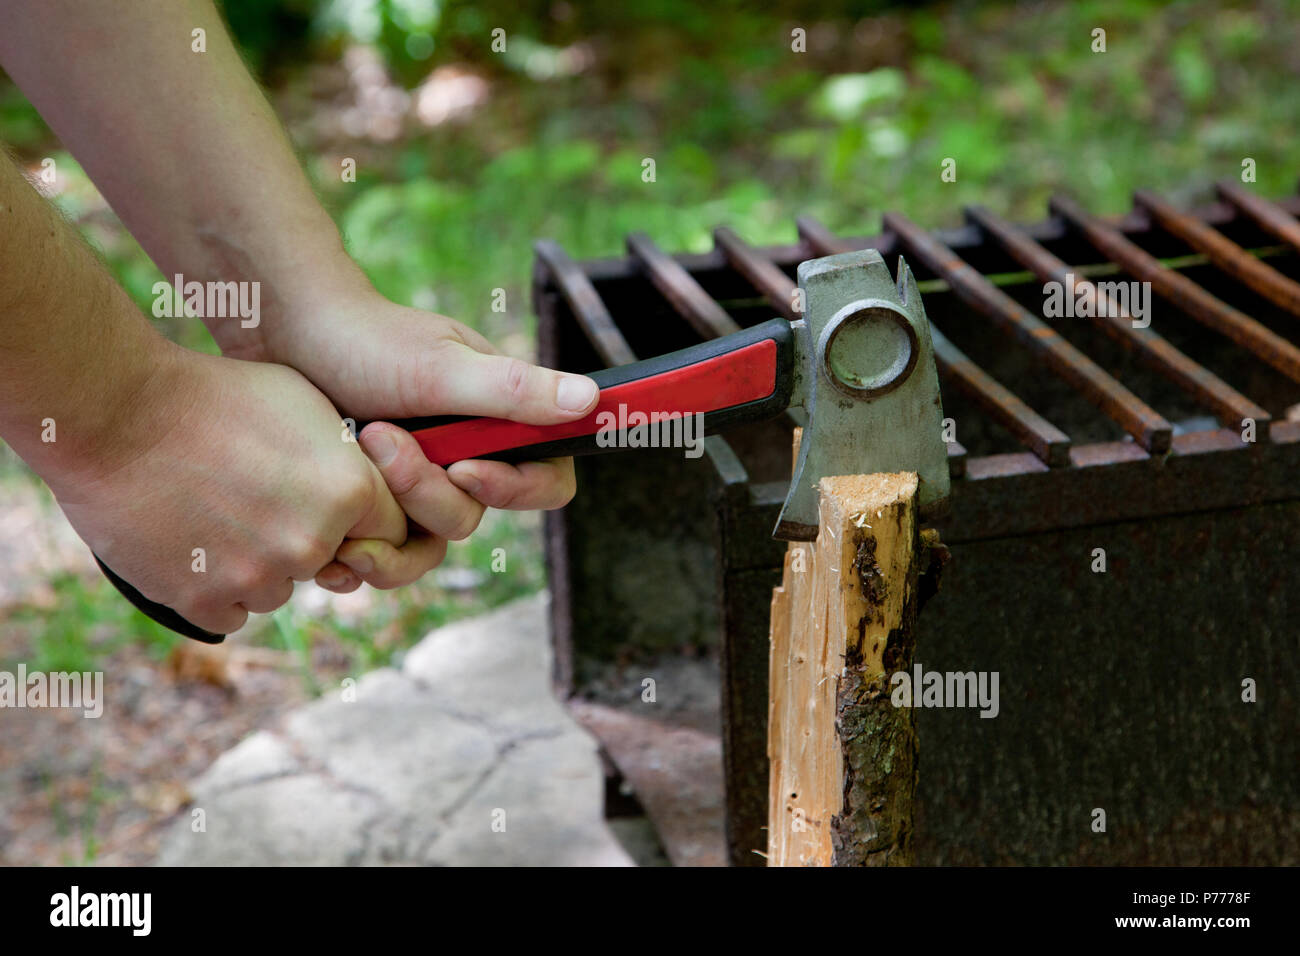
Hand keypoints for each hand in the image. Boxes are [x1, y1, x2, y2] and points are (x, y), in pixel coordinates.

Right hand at [51, 345, 428, 632]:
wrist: (117, 412)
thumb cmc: (216, 394)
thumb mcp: (308, 404)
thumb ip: (350, 458)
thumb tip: (371, 491)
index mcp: (348, 492)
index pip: (390, 529)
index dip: (361, 516)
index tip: (330, 501)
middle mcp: (311, 543)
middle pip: (330, 562)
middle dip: (305, 538)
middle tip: (259, 498)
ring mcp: (256, 576)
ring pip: (280, 590)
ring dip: (258, 566)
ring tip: (217, 513)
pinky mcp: (202, 600)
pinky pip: (232, 613)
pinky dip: (215, 588)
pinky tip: (194, 543)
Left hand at [228, 289, 595, 570]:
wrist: (284, 336)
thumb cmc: (366, 338)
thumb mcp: (441, 366)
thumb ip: (515, 390)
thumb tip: (592, 400)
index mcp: (500, 424)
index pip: (546, 481)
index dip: (516, 489)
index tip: (465, 467)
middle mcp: (467, 458)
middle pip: (475, 515)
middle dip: (425, 490)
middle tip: (380, 437)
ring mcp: (419, 484)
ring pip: (427, 540)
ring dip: (388, 512)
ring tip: (353, 454)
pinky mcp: (376, 505)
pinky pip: (383, 552)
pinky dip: (358, 550)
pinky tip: (332, 529)